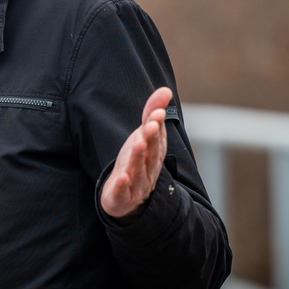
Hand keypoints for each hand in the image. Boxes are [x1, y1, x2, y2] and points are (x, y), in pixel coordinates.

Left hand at [100, 87, 171, 219]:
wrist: (127, 199)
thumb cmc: (136, 161)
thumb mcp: (143, 136)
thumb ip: (151, 113)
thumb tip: (166, 90)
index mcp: (154, 152)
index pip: (157, 137)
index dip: (156, 124)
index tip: (158, 112)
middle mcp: (148, 167)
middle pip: (151, 153)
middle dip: (151, 138)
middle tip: (150, 124)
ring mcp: (136, 183)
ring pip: (139, 170)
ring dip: (138, 157)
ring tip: (138, 143)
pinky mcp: (122, 197)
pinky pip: (123, 192)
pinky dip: (123, 185)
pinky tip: (122, 177)